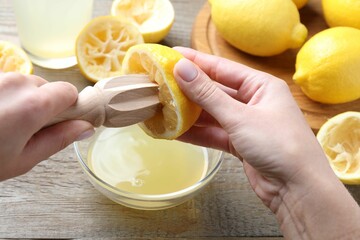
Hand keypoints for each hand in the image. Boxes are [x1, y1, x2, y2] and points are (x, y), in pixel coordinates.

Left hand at [0, 72, 93, 180]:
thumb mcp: (23, 158)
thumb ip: (59, 139)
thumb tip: (86, 127)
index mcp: (33, 104)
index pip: (69, 91)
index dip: (68, 107)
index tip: (59, 122)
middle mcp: (17, 82)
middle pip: (47, 87)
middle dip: (43, 104)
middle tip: (26, 129)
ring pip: (26, 84)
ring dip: (23, 99)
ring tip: (4, 121)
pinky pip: (8, 83)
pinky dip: (6, 96)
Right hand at [173, 47, 359, 238]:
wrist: (298, 189)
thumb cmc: (278, 145)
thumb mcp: (240, 116)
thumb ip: (208, 94)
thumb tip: (182, 68)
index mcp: (261, 86)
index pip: (222, 68)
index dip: (196, 61)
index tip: (171, 56)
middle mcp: (253, 102)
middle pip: (215, 91)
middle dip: (189, 89)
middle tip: (162, 83)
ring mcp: (246, 124)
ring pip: (212, 114)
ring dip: (190, 113)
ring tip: (163, 107)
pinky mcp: (240, 144)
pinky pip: (214, 133)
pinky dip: (197, 133)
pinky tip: (175, 131)